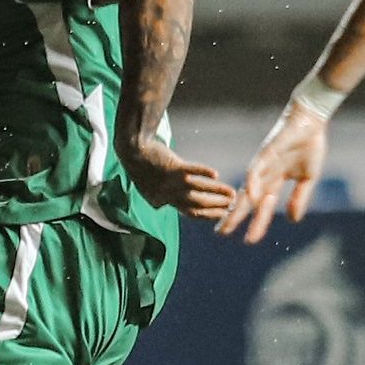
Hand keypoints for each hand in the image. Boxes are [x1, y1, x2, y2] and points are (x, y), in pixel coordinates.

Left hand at [120, 137, 235, 220]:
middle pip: (198, 205)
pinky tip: (216, 174)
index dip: (208, 215)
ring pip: (199, 190)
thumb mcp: (146, 188)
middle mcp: (170, 195)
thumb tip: (161, 206)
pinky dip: (204, 173)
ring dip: (217, 193)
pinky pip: (193, 171)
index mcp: (164, 202)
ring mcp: (172, 182)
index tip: (222, 214)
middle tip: (233, 208)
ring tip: (233, 195)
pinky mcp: (174, 167)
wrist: (130, 150)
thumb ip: (157, 197)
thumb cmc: (140, 167)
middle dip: (217, 207)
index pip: (191, 212)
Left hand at [215, 103, 328, 242]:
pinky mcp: (266, 153)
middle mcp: (264, 175)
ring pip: (247, 189)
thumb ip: (299, 198)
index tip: (248, 240)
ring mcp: (263, 165)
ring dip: (238, 205)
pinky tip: (249, 196)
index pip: (261, 206)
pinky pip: (256, 170)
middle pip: (246, 200)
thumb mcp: (307, 179)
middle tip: (220, 233)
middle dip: (234, 217)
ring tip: (229, 221)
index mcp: (274, 181)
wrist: (311, 122)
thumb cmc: (309, 146)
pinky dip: (253, 183)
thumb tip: (293, 220)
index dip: (256, 222)